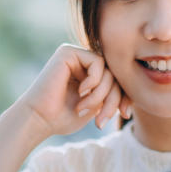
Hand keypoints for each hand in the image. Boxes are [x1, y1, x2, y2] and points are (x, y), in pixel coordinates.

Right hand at [17, 44, 133, 137]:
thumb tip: (132, 93)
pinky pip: (98, 62)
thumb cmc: (62, 118)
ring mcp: (75, 55)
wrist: (39, 119)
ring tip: (86, 108)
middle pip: (115, 75)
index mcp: (88, 74)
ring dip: (102, 94)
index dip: (125, 96)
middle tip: (102, 119)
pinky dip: (94, 81)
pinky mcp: (68, 52)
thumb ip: (111, 96)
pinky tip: (81, 92)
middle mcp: (82, 62)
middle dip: (114, 99)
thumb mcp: (96, 107)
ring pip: (108, 70)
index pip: (117, 80)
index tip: (124, 115)